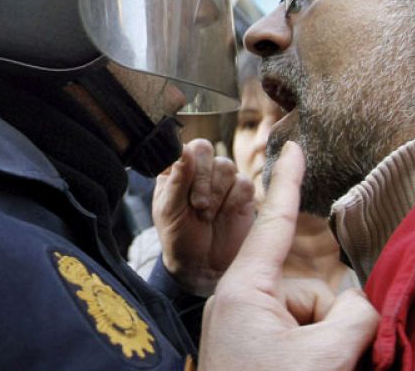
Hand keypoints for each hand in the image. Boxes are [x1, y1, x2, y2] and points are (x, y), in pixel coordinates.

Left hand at [153, 139, 254, 295]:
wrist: (202, 267)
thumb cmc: (179, 237)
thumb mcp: (169, 212)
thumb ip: (176, 181)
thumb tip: (183, 151)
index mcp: (177, 169)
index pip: (185, 147)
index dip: (188, 162)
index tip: (185, 181)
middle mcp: (200, 169)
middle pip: (206, 150)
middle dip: (202, 179)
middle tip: (197, 206)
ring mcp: (223, 180)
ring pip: (226, 166)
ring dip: (216, 193)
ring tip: (207, 216)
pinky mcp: (244, 194)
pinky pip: (244, 184)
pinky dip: (234, 200)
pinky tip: (224, 215)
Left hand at [198, 141, 378, 370]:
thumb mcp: (322, 360)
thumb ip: (354, 320)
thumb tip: (360, 307)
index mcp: (245, 290)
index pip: (275, 221)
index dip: (288, 179)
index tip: (291, 144)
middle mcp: (243, 302)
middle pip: (310, 292)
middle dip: (332, 326)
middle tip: (328, 367)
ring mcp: (248, 330)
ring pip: (312, 322)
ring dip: (327, 351)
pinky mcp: (255, 352)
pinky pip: (301, 342)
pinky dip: (318, 361)